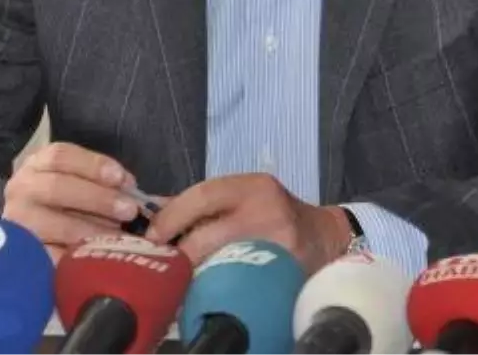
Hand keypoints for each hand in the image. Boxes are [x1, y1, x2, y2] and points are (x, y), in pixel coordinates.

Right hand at [3, 142, 145, 261]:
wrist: (32, 241)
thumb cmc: (68, 204)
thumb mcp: (82, 184)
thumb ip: (106, 183)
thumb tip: (136, 193)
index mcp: (38, 164)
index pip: (61, 156)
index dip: (93, 165)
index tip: (121, 178)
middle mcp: (21, 189)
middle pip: (57, 187)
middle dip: (97, 198)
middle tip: (129, 211)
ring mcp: (18, 223)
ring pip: (56, 225)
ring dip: (92, 230)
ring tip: (119, 236)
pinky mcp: (22, 256)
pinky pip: (52, 257)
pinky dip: (77, 256)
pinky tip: (97, 257)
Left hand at [144, 173, 351, 273]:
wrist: (324, 237)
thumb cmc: (275, 214)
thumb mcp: (245, 197)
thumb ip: (204, 203)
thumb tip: (154, 213)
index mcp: (254, 186)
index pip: (203, 195)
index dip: (171, 216)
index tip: (152, 235)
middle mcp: (267, 210)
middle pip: (208, 234)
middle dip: (178, 253)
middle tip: (162, 264)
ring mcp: (277, 244)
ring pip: (221, 263)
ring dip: (194, 274)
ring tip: (179, 280)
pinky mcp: (283, 272)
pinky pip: (240, 283)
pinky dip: (217, 288)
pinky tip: (207, 291)